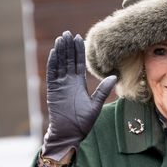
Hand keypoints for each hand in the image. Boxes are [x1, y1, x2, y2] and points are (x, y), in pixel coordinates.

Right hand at [42, 31, 116, 160]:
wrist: (69, 134)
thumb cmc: (83, 123)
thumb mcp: (95, 105)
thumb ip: (102, 91)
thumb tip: (114, 77)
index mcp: (79, 84)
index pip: (78, 63)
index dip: (78, 51)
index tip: (79, 38)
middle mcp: (69, 82)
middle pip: (68, 60)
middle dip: (68, 47)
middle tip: (68, 33)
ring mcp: (59, 85)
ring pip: (59, 64)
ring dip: (60, 52)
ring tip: (61, 38)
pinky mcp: (52, 90)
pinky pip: (52, 74)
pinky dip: (52, 63)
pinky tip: (54, 52)